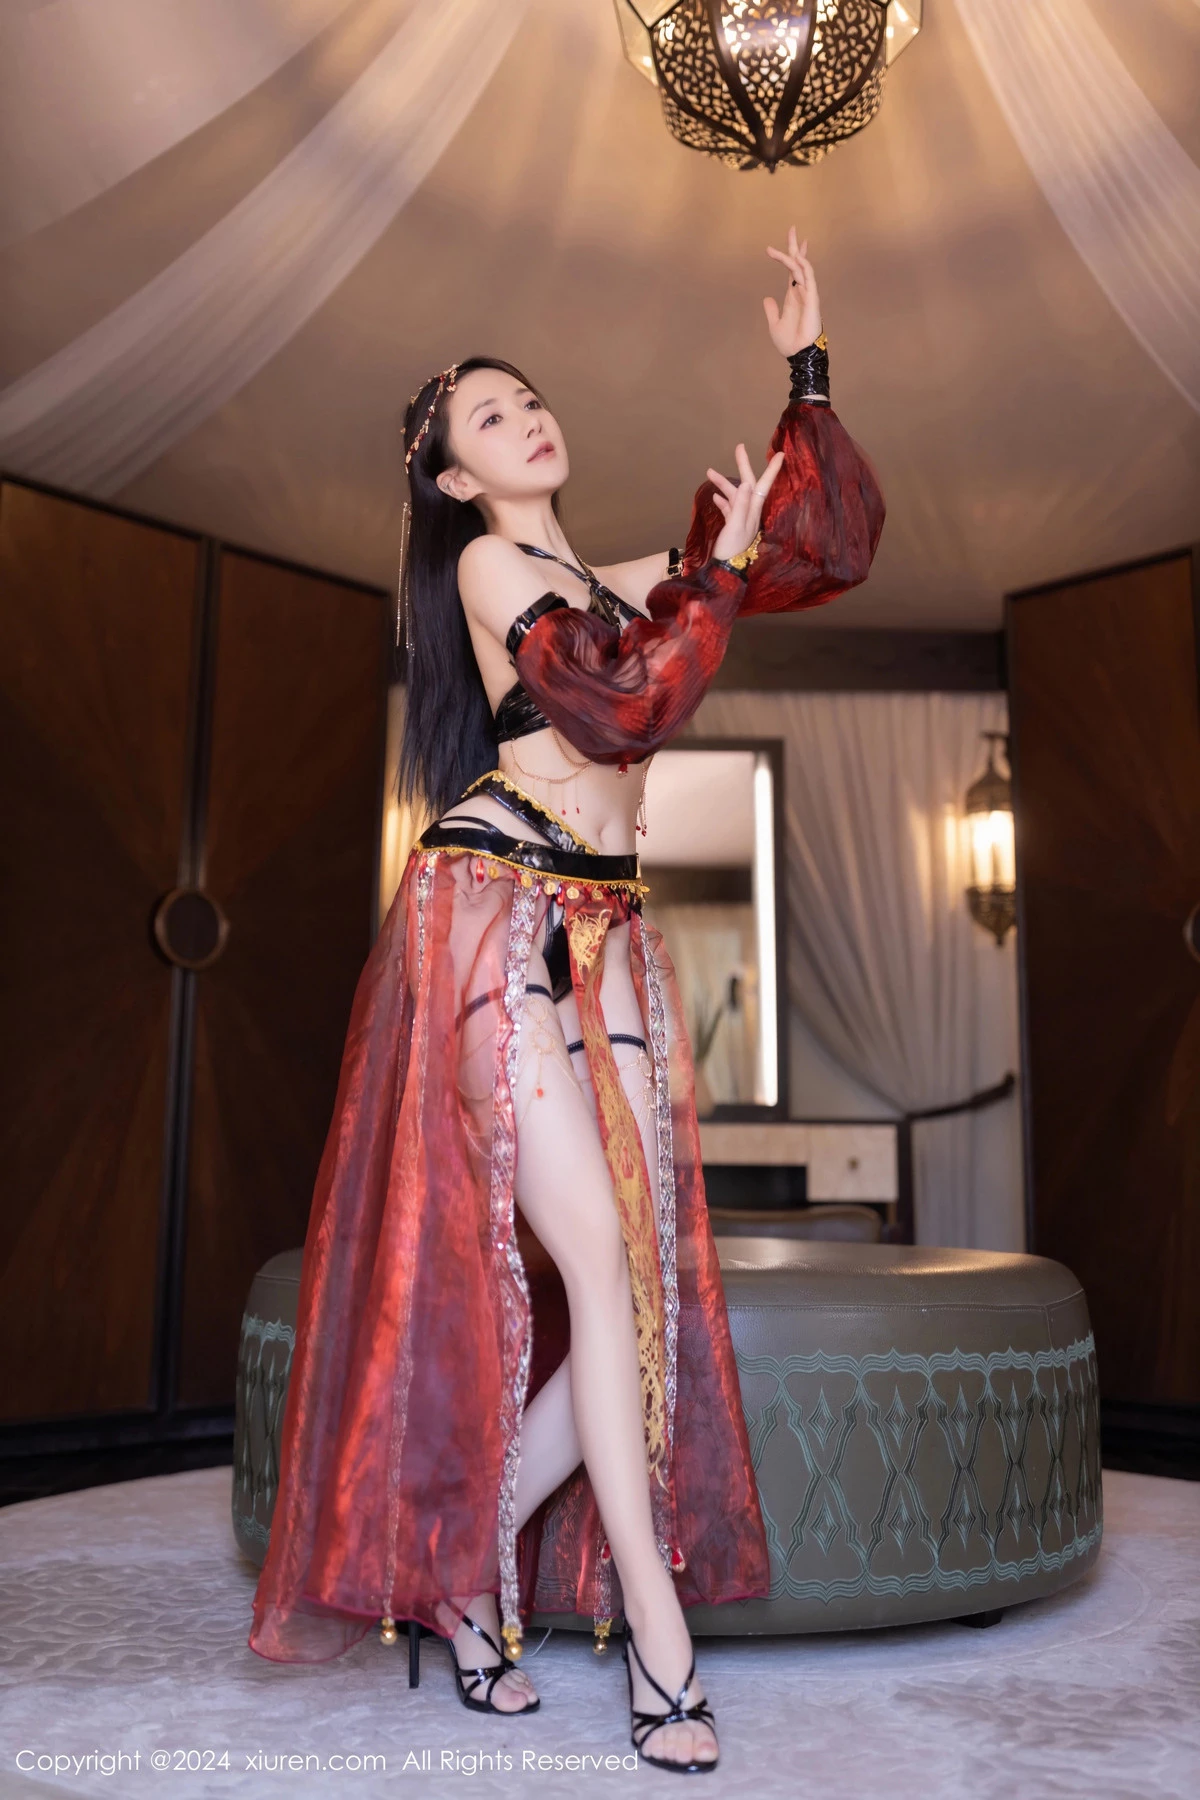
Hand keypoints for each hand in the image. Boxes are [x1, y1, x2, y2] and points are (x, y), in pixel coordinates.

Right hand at [707, 443, 784, 562]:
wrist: (726, 570)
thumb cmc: (731, 549)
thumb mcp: (736, 526)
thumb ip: (740, 505)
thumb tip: (745, 484)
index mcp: (753, 510)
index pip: (763, 485)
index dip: (771, 469)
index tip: (780, 454)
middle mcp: (750, 512)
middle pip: (748, 484)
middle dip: (743, 466)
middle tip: (739, 447)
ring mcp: (741, 518)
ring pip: (734, 495)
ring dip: (723, 484)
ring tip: (709, 473)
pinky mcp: (733, 525)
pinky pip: (729, 508)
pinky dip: (722, 500)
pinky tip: (715, 496)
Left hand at [763, 226, 821, 355]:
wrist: (798, 354)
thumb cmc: (789, 342)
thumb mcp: (775, 324)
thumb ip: (772, 310)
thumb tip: (767, 298)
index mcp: (793, 296)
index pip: (792, 271)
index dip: (790, 256)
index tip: (783, 245)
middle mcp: (801, 291)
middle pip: (798, 263)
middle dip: (795, 246)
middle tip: (792, 228)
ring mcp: (808, 294)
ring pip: (802, 267)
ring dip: (796, 252)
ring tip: (791, 236)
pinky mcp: (812, 299)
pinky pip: (809, 278)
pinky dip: (804, 267)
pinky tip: (798, 257)